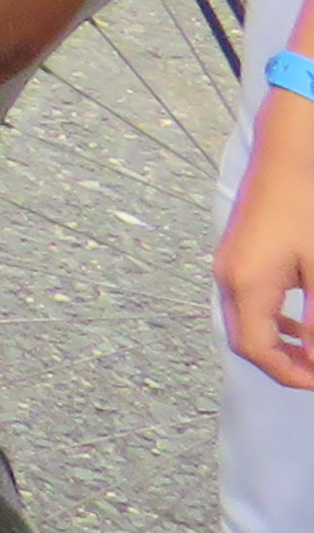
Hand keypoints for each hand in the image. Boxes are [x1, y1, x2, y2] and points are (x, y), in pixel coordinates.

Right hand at [224, 96, 313, 390]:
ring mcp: (227, 265)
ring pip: (244, 323)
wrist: (287, 158)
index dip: (291, 374)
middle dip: (281, 364)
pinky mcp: (235, 255)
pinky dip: (270, 321)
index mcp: (246, 284)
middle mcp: (227, 277)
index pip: (258, 351)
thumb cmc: (305, 209)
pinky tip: (297, 320)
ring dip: (276, 344)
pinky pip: (246, 302)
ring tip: (310, 352)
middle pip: (245, 341)